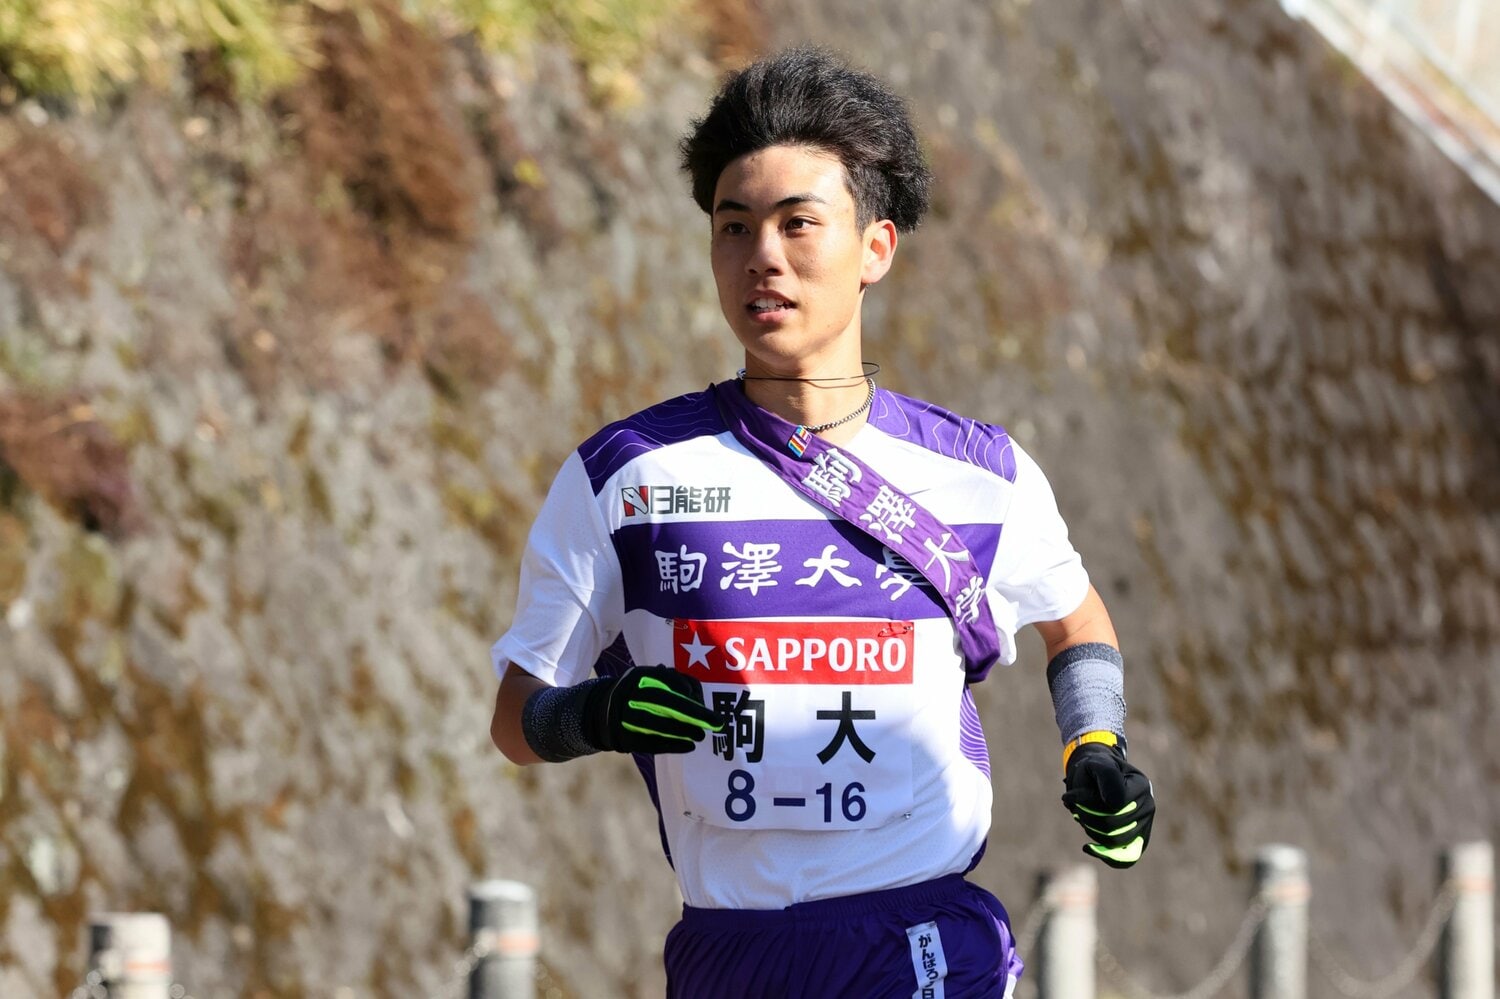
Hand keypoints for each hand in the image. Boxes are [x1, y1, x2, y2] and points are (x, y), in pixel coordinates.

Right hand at [584, 665, 724, 753]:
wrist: (602, 713)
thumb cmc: (638, 694)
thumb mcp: (649, 680)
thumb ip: (672, 682)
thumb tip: (695, 695)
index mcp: (638, 676)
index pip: (662, 677)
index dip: (681, 685)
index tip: (696, 695)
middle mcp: (631, 695)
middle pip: (664, 702)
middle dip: (692, 712)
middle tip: (714, 722)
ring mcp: (627, 717)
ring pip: (659, 724)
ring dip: (684, 730)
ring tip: (701, 735)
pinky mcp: (627, 738)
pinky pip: (653, 743)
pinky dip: (673, 745)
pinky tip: (689, 746)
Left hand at [1061, 743, 1154, 868]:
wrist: (1097, 777)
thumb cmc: (1094, 770)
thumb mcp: (1096, 764)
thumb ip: (1106, 778)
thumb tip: (1115, 805)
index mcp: (1140, 786)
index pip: (1113, 806)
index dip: (1087, 804)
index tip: (1070, 796)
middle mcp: (1148, 806)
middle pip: (1113, 826)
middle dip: (1086, 818)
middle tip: (1074, 807)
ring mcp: (1145, 825)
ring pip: (1115, 842)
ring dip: (1091, 831)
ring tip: (1082, 817)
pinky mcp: (1137, 841)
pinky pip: (1126, 860)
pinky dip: (1106, 856)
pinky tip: (1088, 847)